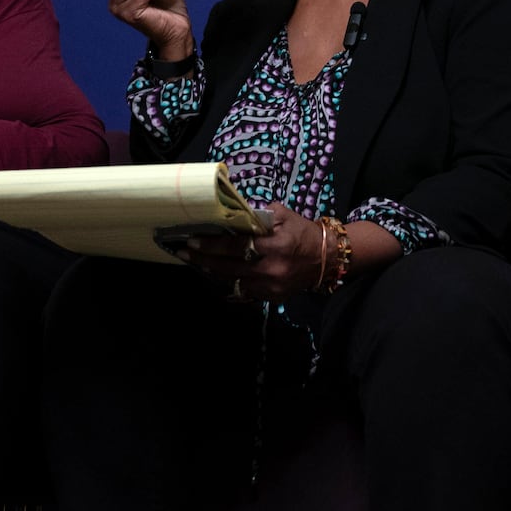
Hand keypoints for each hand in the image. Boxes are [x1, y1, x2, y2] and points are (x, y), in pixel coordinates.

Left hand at [178, 204, 321, 302]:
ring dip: (211, 272)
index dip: (212, 245)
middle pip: (228, 267)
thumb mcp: (284, 215)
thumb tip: (231, 213)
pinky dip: (227, 283)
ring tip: (195, 262)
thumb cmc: (302, 232)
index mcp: (275, 246)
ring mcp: (270, 287)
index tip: (192, 241)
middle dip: (203, 260)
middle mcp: (271, 269)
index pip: (236, 247)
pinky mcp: (271, 297)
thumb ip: (257, 214)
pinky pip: (242, 292)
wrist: (326, 259)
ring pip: (232, 282)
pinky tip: (215, 274)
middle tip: (183, 253)